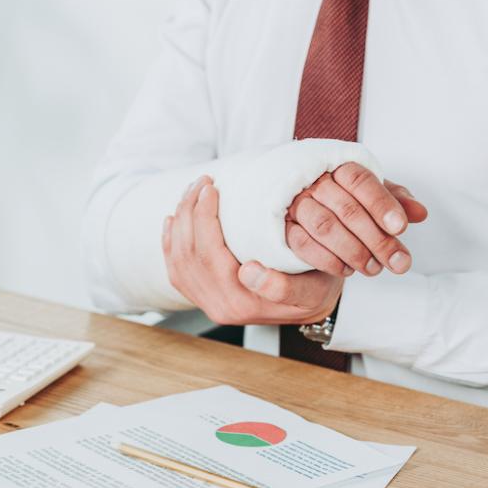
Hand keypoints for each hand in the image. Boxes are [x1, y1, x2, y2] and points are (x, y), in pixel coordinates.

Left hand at [163, 176, 342, 324]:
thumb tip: (247, 272)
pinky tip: (173, 221)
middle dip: (190, 211)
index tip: (213, 188)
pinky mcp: (203, 299)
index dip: (204, 218)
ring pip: (180, 260)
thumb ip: (285, 287)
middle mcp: (221, 307)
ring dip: (181, 221)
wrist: (312, 306)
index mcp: (242, 302)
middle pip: (190, 255)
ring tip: (192, 191)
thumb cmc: (316, 288)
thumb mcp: (314, 289)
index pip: (210, 256)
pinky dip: (170, 243)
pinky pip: (177, 271)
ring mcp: (209, 304)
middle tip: (204, 181)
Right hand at [285, 163, 427, 276]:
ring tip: (375, 269)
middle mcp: (314, 182)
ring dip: (354, 252)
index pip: (360, 180)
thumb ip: (395, 201)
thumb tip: (421, 213)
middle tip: (398, 262)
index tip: (401, 228)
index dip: (382, 204)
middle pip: (347, 208)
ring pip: (325, 227)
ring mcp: (296, 204)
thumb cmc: (345, 200)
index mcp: (339, 167)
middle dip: (377, 239)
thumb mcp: (372, 197)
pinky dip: (329, 260)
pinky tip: (347, 270)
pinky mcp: (283, 227)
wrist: (307, 208)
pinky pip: (304, 244)